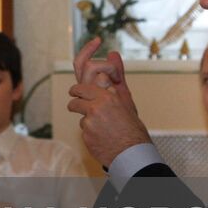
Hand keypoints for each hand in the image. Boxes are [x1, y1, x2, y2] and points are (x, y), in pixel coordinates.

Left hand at [68, 39, 150, 166]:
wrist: (132, 154)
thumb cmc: (131, 126)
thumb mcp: (126, 98)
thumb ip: (117, 75)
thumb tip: (112, 54)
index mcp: (107, 96)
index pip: (86, 73)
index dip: (85, 70)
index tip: (87, 67)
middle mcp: (96, 107)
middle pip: (75, 91)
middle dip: (77, 93)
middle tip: (82, 96)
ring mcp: (88, 122)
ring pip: (78, 109)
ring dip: (84, 112)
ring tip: (101, 120)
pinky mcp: (85, 135)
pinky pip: (82, 125)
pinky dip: (90, 128)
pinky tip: (103, 133)